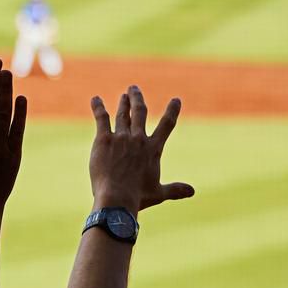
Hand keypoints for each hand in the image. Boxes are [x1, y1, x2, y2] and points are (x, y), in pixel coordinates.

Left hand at [88, 86, 191, 214]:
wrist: (117, 198)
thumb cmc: (138, 197)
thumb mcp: (159, 193)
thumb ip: (175, 189)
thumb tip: (192, 191)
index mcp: (153, 149)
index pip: (167, 125)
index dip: (172, 111)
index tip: (176, 100)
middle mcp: (139, 139)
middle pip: (140, 112)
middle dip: (137, 99)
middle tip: (134, 89)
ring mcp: (122, 138)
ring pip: (122, 114)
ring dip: (122, 103)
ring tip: (123, 95)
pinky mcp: (104, 140)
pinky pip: (102, 118)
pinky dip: (98, 108)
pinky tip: (95, 99)